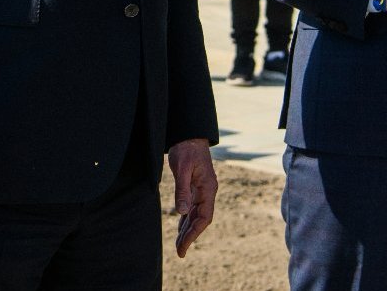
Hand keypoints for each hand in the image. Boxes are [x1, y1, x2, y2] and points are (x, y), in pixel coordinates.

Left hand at [167, 138, 216, 257]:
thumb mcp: (182, 169)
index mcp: (208, 189)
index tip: (183, 248)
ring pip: (196, 215)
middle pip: (200, 220)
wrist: (189, 134)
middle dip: (190, 236)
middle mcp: (207, 192)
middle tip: (179, 252)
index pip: (203, 218)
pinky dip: (187, 218)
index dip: (193, 234)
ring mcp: (202, 189)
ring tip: (179, 244)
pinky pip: (193, 207)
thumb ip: (182, 190)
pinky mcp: (196, 186)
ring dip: (188, 229)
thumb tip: (182, 212)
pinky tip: (181, 226)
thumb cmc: (186, 149)